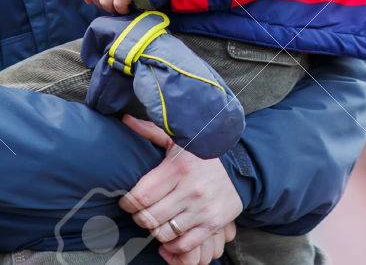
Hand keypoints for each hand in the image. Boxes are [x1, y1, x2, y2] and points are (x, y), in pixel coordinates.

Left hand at [120, 116, 244, 257]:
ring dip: (154, 230)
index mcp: (179, 168)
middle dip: (139, 217)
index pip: (140, 197)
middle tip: (140, 212)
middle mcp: (191, 190)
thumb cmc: (201, 154)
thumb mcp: (177, 139)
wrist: (239, 167)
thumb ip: (150, 130)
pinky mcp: (213, 224)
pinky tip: (169, 235)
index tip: (126, 202)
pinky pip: (184, 245)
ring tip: (155, 221)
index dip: (127, 203)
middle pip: (149, 218)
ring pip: (163, 234)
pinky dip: (171, 245)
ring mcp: (203, 209)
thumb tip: (126, 120)